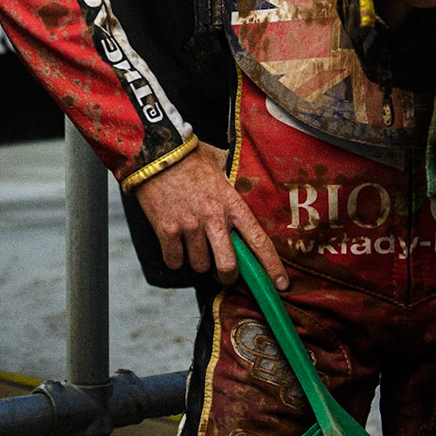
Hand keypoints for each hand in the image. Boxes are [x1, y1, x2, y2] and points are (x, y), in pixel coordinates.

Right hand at [133, 143, 287, 290]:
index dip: (271, 266)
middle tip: (223, 271)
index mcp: (232, 203)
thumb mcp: (218, 164)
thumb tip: (244, 178)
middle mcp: (213, 217)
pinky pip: (175, 261)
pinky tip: (174, 242)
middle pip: (228, 266)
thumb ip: (231, 179)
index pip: (258, 240)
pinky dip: (175, 258)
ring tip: (192, 243)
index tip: (280, 284)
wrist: (155, 151)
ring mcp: (190, 225)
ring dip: (197, 260)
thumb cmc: (188, 157)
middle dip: (227, 275)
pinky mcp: (167, 230)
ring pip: (199, 265)